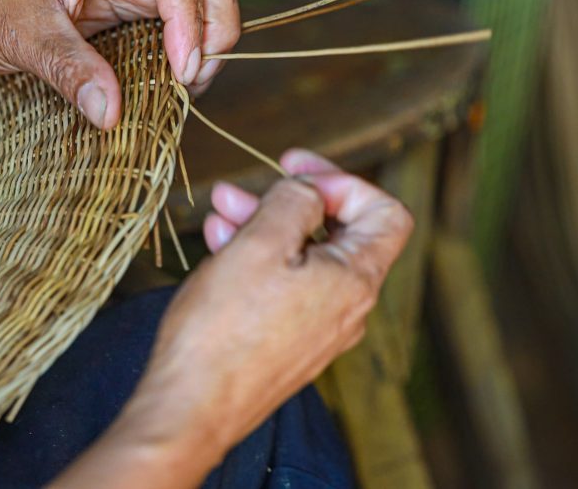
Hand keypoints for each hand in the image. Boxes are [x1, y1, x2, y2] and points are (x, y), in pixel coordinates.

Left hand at [0, 0, 239, 128]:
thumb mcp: (20, 39)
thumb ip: (70, 71)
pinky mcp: (124, 1)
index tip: (184, 69)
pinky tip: (176, 78)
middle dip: (216, 22)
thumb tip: (113, 115)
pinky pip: (176, 15)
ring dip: (208, 34)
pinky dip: (187, 45)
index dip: (190, 18)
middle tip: (197, 77)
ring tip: (190, 82)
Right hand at [118, 149, 412, 467]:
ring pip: (302, 259)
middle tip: (241, 189)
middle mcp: (348, 307)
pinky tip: (219, 248)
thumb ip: (295, 200)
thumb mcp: (261, 241)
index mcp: (356, 279)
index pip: (385, 213)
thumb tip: (308, 191)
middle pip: (336, 233)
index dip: (342, 181)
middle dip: (287, 202)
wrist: (191, 406)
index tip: (295, 170)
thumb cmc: (224, 329)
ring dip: (264, 227)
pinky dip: (258, 260)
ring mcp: (319, 329)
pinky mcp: (289, 344)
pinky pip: (285, 287)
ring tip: (218, 215)